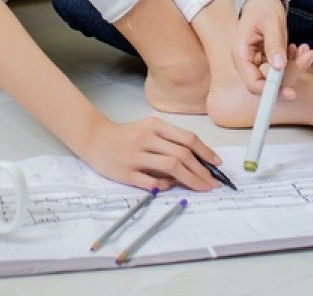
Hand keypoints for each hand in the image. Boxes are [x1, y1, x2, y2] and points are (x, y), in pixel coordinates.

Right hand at [78, 115, 223, 191]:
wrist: (95, 139)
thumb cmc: (127, 135)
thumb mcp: (149, 129)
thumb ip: (170, 141)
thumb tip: (196, 162)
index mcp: (154, 125)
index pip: (187, 139)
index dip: (206, 152)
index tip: (217, 164)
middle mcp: (146, 138)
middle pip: (182, 155)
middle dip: (202, 171)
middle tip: (213, 183)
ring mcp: (135, 156)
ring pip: (171, 167)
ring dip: (191, 179)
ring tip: (201, 188)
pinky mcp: (126, 173)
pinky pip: (152, 182)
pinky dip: (165, 186)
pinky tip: (170, 187)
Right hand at [233, 0, 301, 96]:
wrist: (261, 0)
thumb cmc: (262, 7)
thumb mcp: (270, 21)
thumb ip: (274, 43)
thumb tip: (279, 66)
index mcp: (241, 55)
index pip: (253, 84)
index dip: (271, 91)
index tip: (292, 92)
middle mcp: (248, 63)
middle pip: (269, 83)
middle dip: (291, 73)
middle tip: (310, 56)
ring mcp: (258, 63)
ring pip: (280, 77)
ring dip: (296, 67)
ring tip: (308, 52)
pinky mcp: (269, 62)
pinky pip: (284, 70)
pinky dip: (296, 63)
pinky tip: (301, 51)